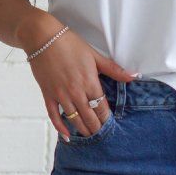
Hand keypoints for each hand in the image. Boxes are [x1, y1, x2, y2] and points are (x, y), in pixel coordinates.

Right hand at [28, 25, 138, 140]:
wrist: (43, 38)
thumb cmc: (69, 44)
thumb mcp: (94, 55)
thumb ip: (113, 69)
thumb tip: (133, 76)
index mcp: (89, 82)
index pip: (101, 107)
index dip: (106, 118)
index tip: (109, 125)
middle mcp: (76, 92)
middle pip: (89, 117)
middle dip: (96, 128)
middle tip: (101, 135)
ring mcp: (61, 95)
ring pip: (74, 119)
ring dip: (82, 129)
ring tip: (89, 136)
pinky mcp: (48, 94)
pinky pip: (54, 115)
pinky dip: (60, 126)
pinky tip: (66, 135)